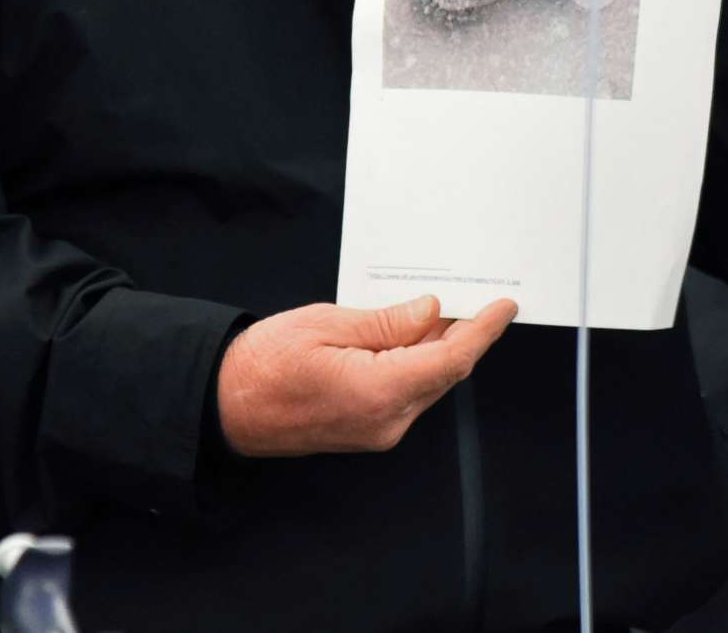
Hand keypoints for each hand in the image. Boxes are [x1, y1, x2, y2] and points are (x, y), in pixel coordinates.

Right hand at [216, 296, 515, 457]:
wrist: (223, 405)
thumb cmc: (262, 364)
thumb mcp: (326, 324)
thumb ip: (385, 323)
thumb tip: (430, 312)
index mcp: (377, 393)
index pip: (451, 360)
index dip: (483, 331)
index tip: (504, 306)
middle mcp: (386, 421)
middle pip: (444, 373)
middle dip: (467, 335)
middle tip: (480, 297)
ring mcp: (377, 430)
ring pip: (427, 383)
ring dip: (441, 348)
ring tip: (450, 309)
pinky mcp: (367, 429)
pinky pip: (407, 392)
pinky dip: (418, 363)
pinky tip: (416, 336)